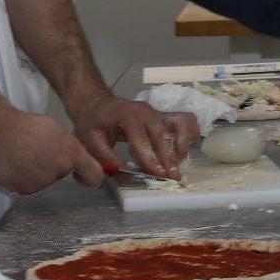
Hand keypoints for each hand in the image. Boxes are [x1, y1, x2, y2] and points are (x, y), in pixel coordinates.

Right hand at [0, 110, 106, 193]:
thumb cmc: (27, 125)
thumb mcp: (56, 131)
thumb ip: (68, 148)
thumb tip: (73, 159)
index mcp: (71, 154)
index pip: (94, 175)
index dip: (91, 177)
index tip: (84, 177)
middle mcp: (59, 171)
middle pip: (61, 175)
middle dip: (54, 167)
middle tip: (38, 154)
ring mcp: (40, 183)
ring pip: (43, 181)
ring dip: (36, 173)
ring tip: (23, 158)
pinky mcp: (23, 190)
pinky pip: (27, 186)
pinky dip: (22, 179)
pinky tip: (15, 165)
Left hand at [73, 96, 199, 178]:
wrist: (96, 103)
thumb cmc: (92, 122)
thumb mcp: (90, 141)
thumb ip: (106, 158)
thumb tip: (123, 172)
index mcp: (127, 117)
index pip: (141, 140)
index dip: (150, 158)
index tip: (159, 174)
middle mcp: (146, 112)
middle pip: (163, 134)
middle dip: (169, 157)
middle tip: (174, 176)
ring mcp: (157, 112)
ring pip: (179, 124)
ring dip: (182, 144)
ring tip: (179, 163)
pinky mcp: (163, 116)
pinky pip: (184, 120)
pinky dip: (189, 133)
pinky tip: (186, 148)